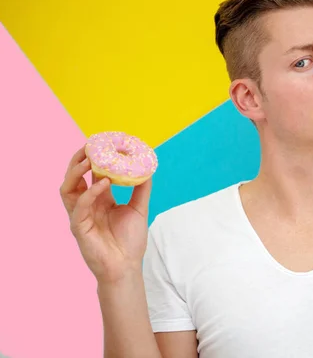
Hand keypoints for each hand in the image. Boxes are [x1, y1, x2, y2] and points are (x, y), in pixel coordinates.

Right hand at [59, 146, 152, 283]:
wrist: (126, 267)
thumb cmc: (130, 241)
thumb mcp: (139, 209)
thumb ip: (142, 189)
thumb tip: (148, 168)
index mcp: (99, 199)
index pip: (90, 174)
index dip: (93, 158)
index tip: (102, 142)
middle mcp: (86, 205)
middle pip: (74, 177)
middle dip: (79, 160)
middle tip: (90, 145)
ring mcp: (80, 215)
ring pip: (67, 188)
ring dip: (76, 172)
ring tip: (89, 159)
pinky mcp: (78, 227)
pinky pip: (79, 206)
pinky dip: (90, 192)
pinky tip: (102, 183)